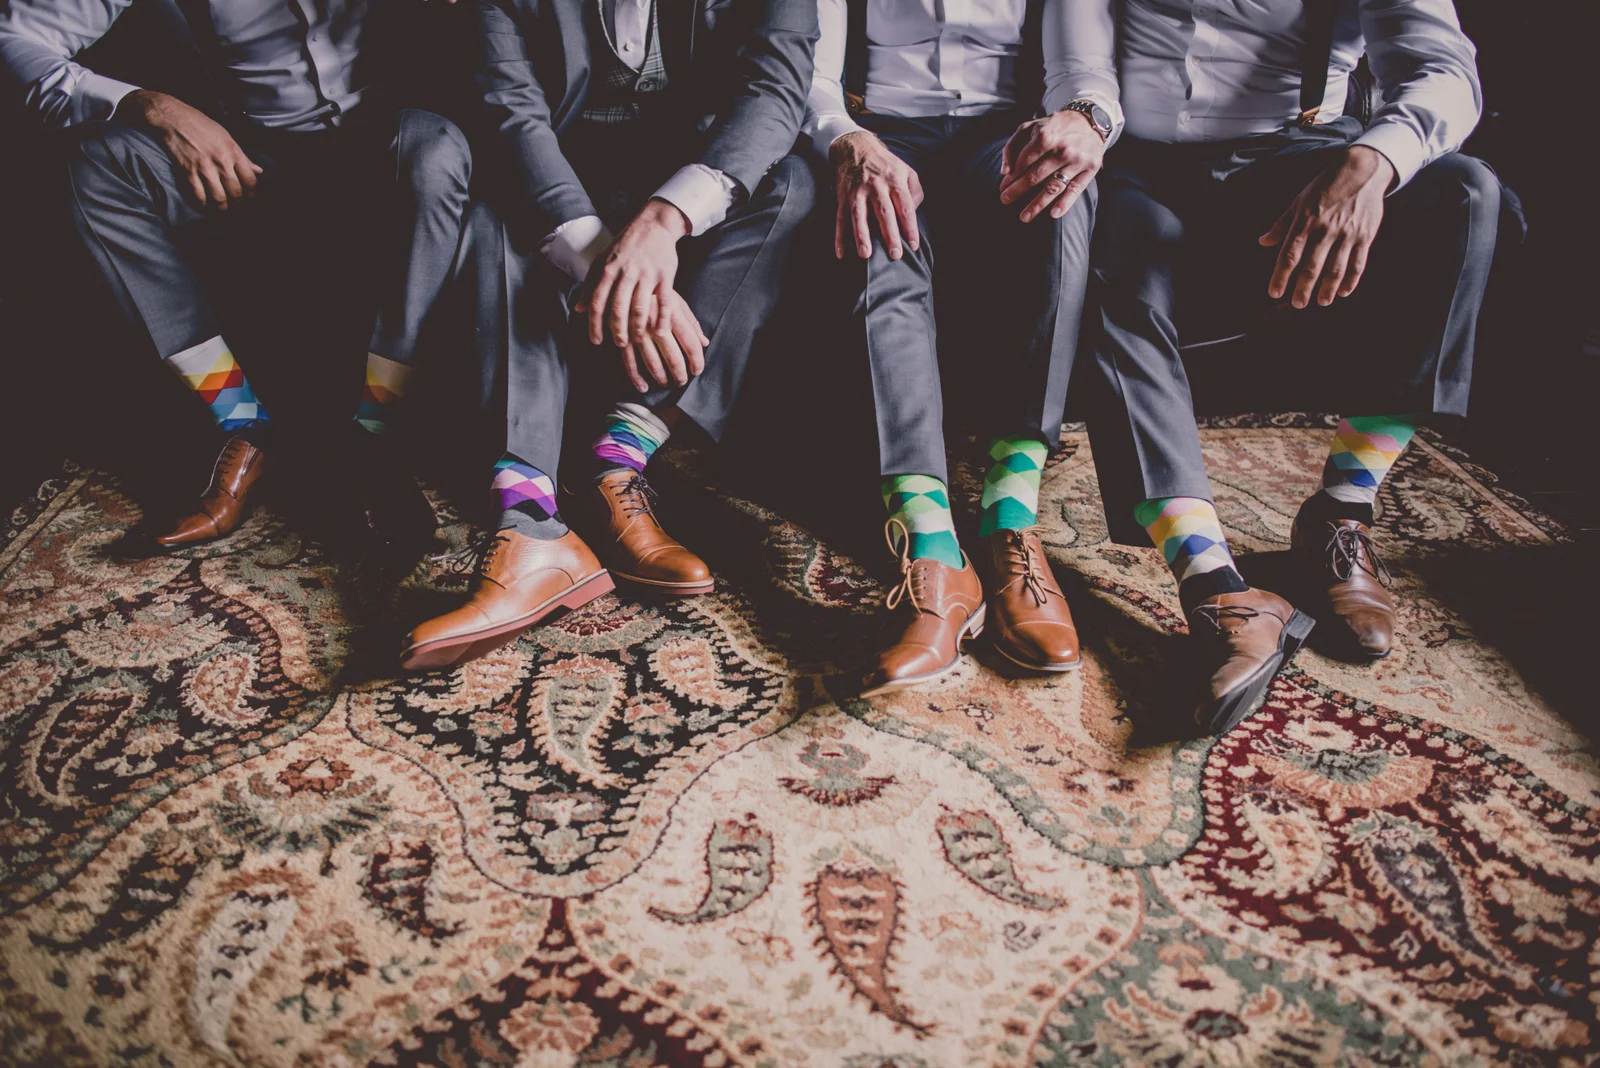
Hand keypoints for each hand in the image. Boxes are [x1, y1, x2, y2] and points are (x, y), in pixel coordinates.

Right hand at [115, 90, 260, 210]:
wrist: (172, 117)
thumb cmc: (200, 124)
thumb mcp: (226, 136)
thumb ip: (242, 156)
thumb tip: (258, 170)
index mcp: (233, 151)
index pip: (250, 180)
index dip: (251, 193)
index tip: (249, 196)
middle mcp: (221, 161)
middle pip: (235, 192)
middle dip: (237, 202)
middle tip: (235, 204)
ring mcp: (204, 167)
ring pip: (218, 197)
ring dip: (221, 207)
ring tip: (222, 208)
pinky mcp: (187, 171)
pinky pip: (198, 195)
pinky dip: (202, 204)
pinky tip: (205, 205)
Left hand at [582, 198, 689, 349]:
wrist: (653, 225)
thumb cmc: (625, 245)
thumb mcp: (603, 260)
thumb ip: (591, 284)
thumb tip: (578, 308)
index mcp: (608, 269)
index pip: (597, 301)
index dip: (595, 323)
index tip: (596, 340)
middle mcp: (626, 272)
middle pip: (618, 307)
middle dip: (617, 330)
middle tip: (618, 344)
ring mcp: (647, 274)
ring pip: (640, 307)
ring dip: (637, 327)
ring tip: (636, 340)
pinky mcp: (665, 275)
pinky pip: (664, 301)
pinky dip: (663, 318)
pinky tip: (660, 332)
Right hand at [618, 288, 708, 392]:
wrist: (624, 280)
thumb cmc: (654, 292)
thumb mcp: (675, 300)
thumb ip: (691, 321)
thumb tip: (705, 342)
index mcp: (671, 313)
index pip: (690, 342)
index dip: (696, 360)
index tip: (697, 370)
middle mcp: (655, 324)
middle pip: (672, 356)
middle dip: (680, 373)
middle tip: (682, 381)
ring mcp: (637, 332)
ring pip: (652, 362)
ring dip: (661, 377)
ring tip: (667, 383)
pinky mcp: (622, 336)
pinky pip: (629, 361)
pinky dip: (636, 377)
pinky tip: (644, 388)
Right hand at [830, 130, 923, 259]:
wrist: (855, 147)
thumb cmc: (885, 165)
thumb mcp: (906, 171)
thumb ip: (915, 192)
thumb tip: (913, 213)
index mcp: (894, 180)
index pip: (905, 206)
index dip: (910, 226)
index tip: (913, 244)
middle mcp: (876, 185)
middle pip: (884, 212)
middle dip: (889, 234)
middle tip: (894, 254)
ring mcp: (857, 191)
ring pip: (859, 215)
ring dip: (861, 235)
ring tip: (865, 254)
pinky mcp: (843, 197)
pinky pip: (840, 218)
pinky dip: (839, 236)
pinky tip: (841, 252)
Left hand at [998, 109, 1103, 222]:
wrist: (1088, 121)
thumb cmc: (1053, 127)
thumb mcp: (1030, 127)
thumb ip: (1012, 147)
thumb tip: (1004, 172)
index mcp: (1046, 136)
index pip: (1023, 162)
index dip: (1011, 176)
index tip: (1003, 186)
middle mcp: (1062, 149)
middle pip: (1035, 176)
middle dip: (1017, 191)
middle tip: (1004, 201)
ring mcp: (1077, 160)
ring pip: (1053, 186)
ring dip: (1037, 204)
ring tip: (1024, 217)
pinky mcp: (1090, 169)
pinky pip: (1075, 189)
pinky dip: (1065, 203)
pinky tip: (1053, 214)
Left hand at [1259, 145, 1394, 306]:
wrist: (1362, 170)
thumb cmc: (1326, 186)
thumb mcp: (1299, 200)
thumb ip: (1282, 224)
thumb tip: (1264, 241)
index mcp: (1305, 221)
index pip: (1289, 255)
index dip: (1280, 276)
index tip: (1274, 292)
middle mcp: (1325, 230)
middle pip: (1311, 267)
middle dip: (1302, 289)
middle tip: (1297, 304)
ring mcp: (1347, 234)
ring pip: (1335, 269)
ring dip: (1327, 289)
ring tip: (1320, 302)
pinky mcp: (1365, 236)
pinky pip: (1357, 263)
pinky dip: (1351, 280)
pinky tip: (1343, 292)